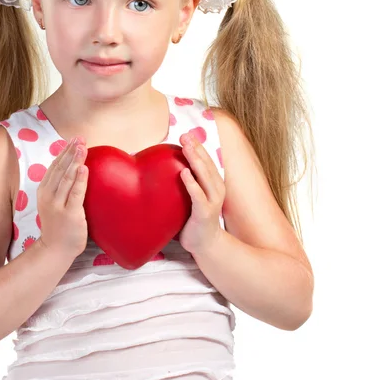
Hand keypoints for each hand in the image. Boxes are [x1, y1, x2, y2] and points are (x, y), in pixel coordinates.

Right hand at [37, 136, 88, 258]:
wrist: (55, 250)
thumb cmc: (58, 224)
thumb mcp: (53, 201)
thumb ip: (60, 186)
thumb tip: (73, 166)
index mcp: (44, 190)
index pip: (54, 166)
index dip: (64, 151)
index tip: (73, 139)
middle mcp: (48, 196)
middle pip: (60, 169)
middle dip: (70, 152)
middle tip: (80, 138)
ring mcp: (58, 205)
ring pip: (67, 178)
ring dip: (75, 160)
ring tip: (82, 147)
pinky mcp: (70, 214)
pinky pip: (75, 194)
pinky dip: (80, 180)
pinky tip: (84, 168)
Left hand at [178, 132, 224, 256]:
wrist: (206, 245)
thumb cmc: (195, 219)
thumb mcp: (192, 197)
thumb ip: (186, 183)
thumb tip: (164, 168)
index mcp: (213, 183)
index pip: (206, 160)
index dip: (198, 146)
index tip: (186, 134)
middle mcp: (216, 189)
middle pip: (206, 164)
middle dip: (196, 148)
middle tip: (185, 135)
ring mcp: (212, 201)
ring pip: (205, 176)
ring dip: (195, 160)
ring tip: (186, 148)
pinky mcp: (205, 213)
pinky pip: (198, 196)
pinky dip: (192, 183)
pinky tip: (184, 172)